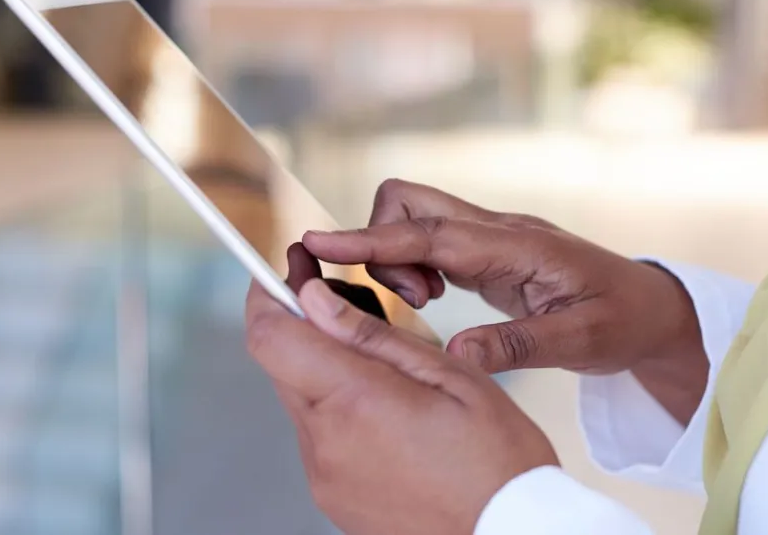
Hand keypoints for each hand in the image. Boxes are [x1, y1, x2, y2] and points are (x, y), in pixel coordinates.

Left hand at [246, 245, 557, 534]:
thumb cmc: (498, 461)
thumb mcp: (451, 376)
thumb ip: (373, 335)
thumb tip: (314, 299)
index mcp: (355, 400)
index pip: (270, 335)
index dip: (269, 294)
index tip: (291, 271)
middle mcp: (325, 442)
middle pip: (282, 364)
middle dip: (307, 329)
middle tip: (348, 307)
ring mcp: (324, 476)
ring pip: (301, 401)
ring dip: (327, 375)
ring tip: (387, 377)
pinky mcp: (332, 497)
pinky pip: (318, 439)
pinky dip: (339, 415)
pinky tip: (387, 417)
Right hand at [302, 180, 705, 422]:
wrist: (652, 308)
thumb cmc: (623, 320)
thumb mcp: (581, 341)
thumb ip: (518, 346)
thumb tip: (456, 355)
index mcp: (516, 247)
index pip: (428, 234)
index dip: (369, 238)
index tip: (317, 241)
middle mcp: (496, 231)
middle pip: (410, 203)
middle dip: (380, 241)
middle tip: (408, 298)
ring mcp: (489, 238)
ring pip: (414, 220)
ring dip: (396, 256)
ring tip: (421, 303)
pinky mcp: (485, 252)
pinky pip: (428, 242)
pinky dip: (411, 264)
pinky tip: (428, 299)